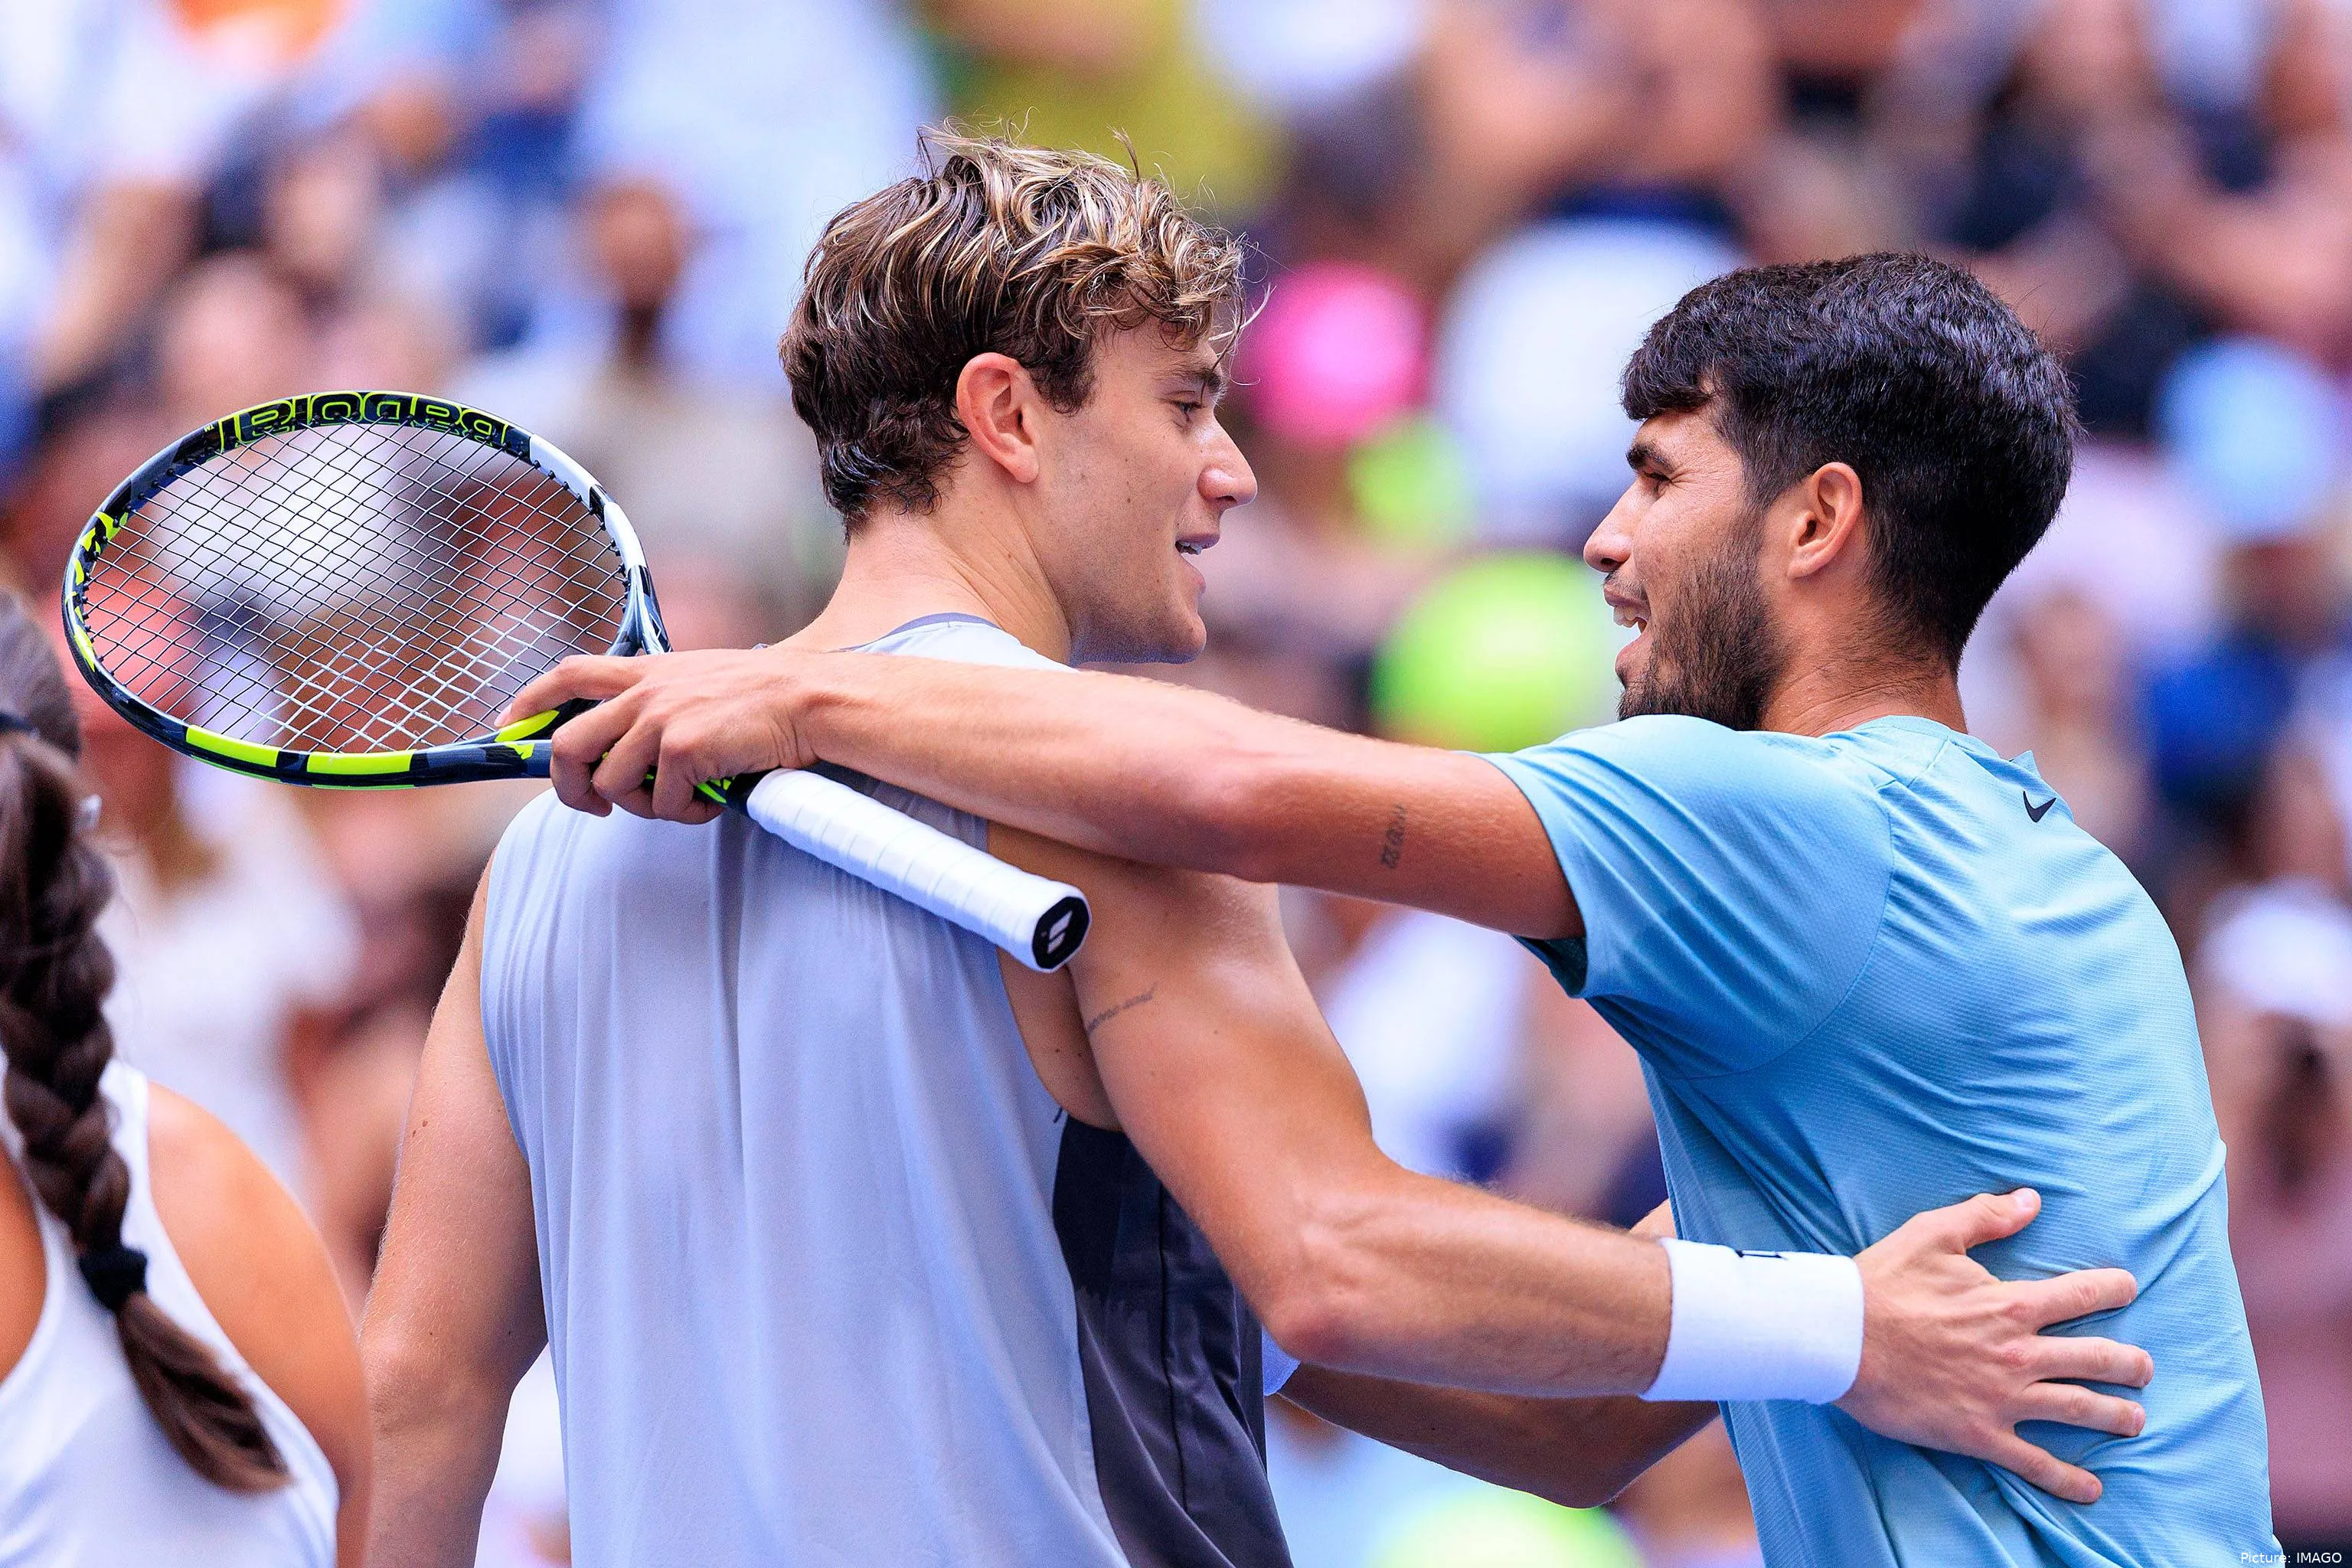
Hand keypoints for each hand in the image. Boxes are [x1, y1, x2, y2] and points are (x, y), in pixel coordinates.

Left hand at [500, 649, 821, 822]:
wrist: (808, 698)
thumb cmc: (765, 696)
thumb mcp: (699, 681)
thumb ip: (660, 701)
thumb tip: (632, 745)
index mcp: (646, 672)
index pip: (567, 674)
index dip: (530, 702)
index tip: (509, 727)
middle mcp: (644, 693)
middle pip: (567, 745)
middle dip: (569, 788)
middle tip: (594, 806)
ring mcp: (660, 721)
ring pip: (612, 786)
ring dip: (645, 807)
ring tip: (683, 800)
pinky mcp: (682, 750)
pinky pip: (664, 804)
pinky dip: (689, 814)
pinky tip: (714, 800)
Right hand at [1836, 1189, 2151, 1505]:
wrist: (1840, 1338)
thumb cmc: (1882, 1283)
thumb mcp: (1932, 1233)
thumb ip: (1986, 1216)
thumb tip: (2032, 1200)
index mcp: (2011, 1304)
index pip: (2082, 1295)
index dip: (2112, 1288)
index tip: (2126, 1287)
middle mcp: (2019, 1354)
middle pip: (2097, 1359)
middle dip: (2130, 1364)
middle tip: (2143, 1368)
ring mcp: (2003, 1398)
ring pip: (2080, 1409)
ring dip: (2117, 1415)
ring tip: (2136, 1419)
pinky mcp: (1980, 1434)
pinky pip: (2035, 1463)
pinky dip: (2068, 1480)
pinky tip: (2092, 1489)